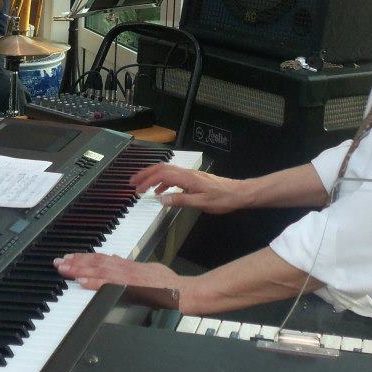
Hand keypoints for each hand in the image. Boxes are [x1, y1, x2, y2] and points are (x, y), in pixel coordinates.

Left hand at [53, 253, 191, 307]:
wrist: (179, 292)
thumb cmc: (167, 283)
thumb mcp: (146, 268)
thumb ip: (129, 265)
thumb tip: (116, 259)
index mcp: (126, 265)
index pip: (101, 258)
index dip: (84, 257)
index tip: (70, 257)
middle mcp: (123, 269)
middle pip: (95, 262)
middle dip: (75, 262)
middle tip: (59, 262)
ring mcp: (125, 278)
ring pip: (97, 270)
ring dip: (79, 269)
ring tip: (64, 269)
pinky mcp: (128, 287)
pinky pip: (108, 284)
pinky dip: (94, 282)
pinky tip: (81, 282)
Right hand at [131, 164, 245, 213]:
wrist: (238, 193)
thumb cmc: (222, 199)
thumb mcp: (200, 203)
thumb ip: (180, 200)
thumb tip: (161, 199)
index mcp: (186, 178)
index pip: (161, 175)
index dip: (146, 181)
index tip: (136, 188)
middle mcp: (186, 173)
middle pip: (161, 168)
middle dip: (145, 174)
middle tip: (132, 182)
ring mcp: (190, 175)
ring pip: (166, 171)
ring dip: (153, 177)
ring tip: (143, 188)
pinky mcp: (193, 179)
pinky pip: (173, 176)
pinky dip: (163, 182)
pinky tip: (162, 192)